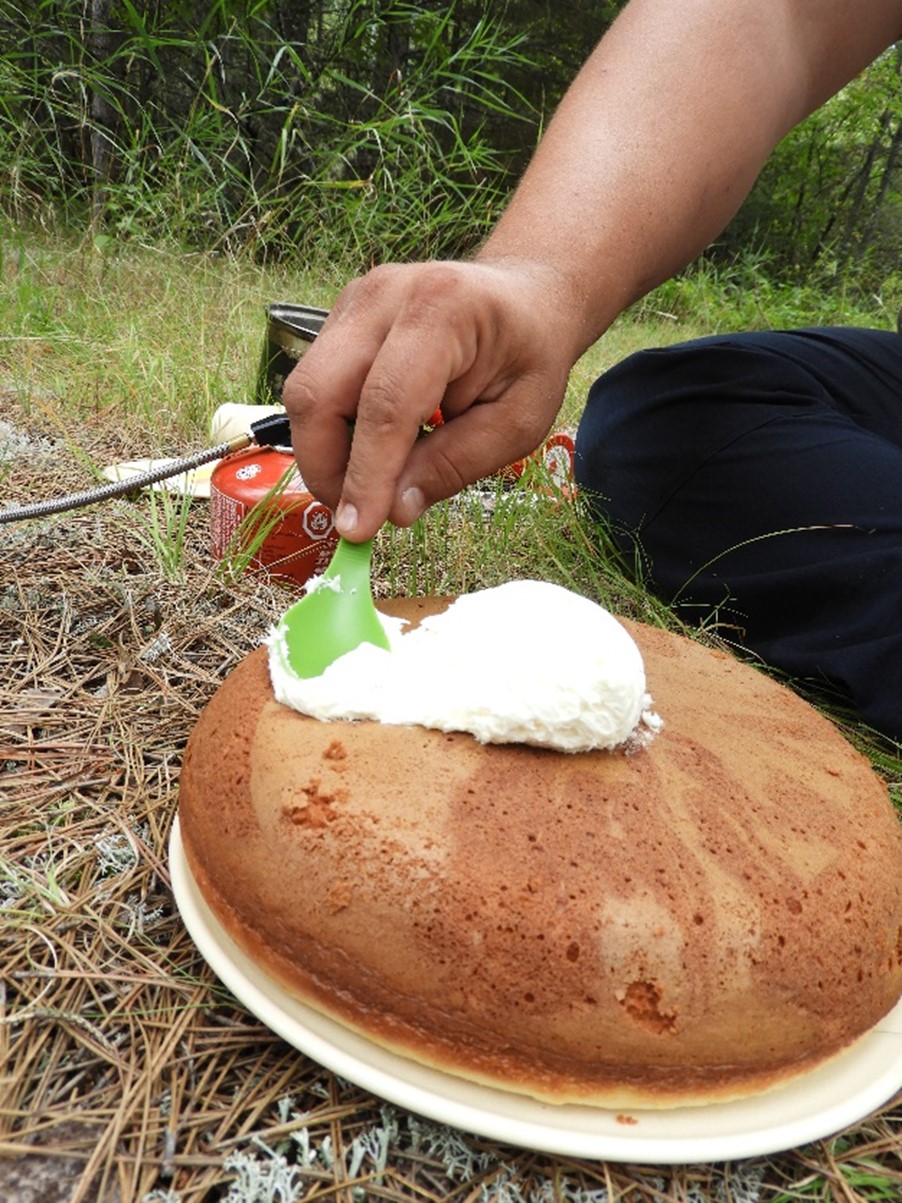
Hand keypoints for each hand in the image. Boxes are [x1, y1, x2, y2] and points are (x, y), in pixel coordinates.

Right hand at [281, 259, 577, 540]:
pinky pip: (316, 387)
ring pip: (305, 392)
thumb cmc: (528, 357)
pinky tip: (373, 449)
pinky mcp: (340, 320)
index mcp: (444, 310)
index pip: (385, 404)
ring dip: (327, 453)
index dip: (366, 474)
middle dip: (325, 467)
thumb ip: (456, 463)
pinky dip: (334, 432)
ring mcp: (355, 303)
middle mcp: (385, 295)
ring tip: (372, 483)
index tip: (358, 530)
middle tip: (357, 515)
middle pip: (318, 392)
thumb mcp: (517, 422)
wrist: (522, 297)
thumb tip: (394, 510)